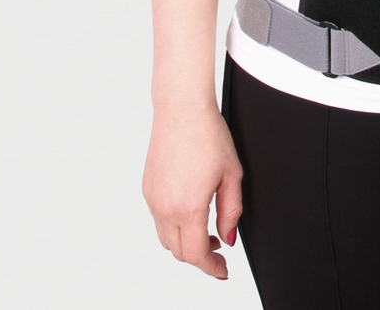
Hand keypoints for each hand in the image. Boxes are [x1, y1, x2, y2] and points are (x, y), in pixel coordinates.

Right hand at [142, 102, 243, 279]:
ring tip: (207, 234)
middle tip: (219, 251)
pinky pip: (159, 220)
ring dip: (186, 243)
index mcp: (188, 206)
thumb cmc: (208, 135)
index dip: (212, 267)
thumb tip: (228, 237)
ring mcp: (153, 199)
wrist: (182, 109)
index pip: (197, 254)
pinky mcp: (147, 189)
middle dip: (201, 257)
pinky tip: (191, 214)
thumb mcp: (232, 174)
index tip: (222, 270)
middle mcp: (165, 207)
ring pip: (166, 239)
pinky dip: (174, 227)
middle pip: (179, 252)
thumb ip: (231, 211)